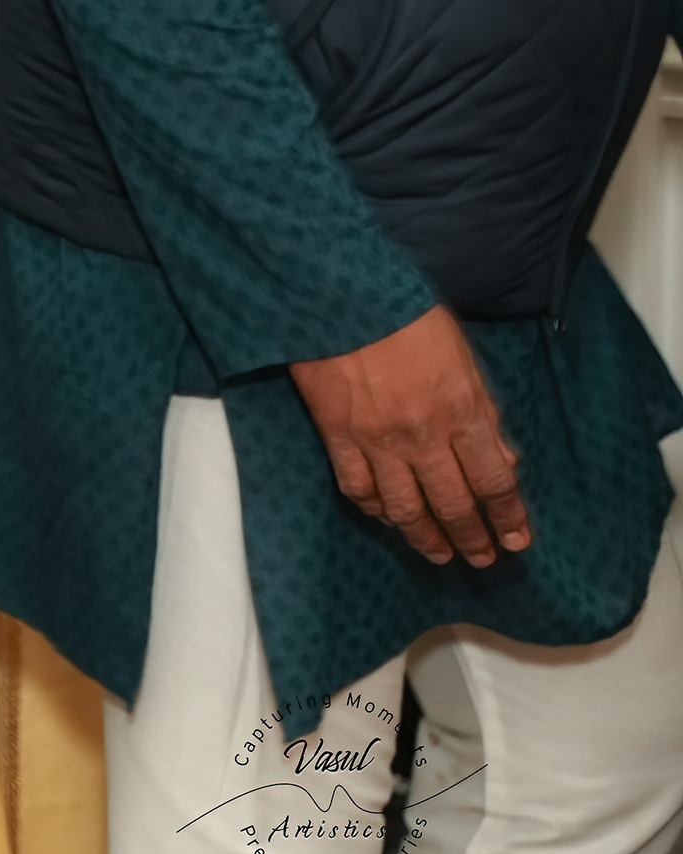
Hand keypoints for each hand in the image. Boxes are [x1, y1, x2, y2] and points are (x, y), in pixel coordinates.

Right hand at [289, 305, 530, 566]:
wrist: (338, 295)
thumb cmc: (406, 316)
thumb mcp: (462, 358)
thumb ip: (484, 413)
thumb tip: (503, 460)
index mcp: (461, 411)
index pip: (494, 481)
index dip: (509, 517)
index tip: (518, 539)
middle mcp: (422, 435)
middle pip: (454, 504)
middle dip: (473, 538)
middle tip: (483, 558)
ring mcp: (376, 440)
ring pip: (405, 509)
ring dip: (426, 538)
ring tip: (438, 554)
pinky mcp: (336, 436)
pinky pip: (358, 489)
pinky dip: (375, 511)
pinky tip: (387, 518)